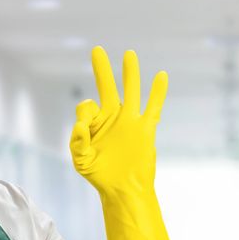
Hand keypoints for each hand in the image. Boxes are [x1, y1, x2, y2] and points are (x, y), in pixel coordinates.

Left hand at [70, 46, 167, 196]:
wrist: (124, 189)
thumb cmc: (100, 176)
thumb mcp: (81, 160)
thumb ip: (77, 142)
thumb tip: (79, 124)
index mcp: (95, 124)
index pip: (87, 107)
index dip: (84, 115)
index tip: (84, 129)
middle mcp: (112, 118)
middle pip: (107, 87)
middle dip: (102, 69)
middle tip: (97, 50)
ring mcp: (130, 121)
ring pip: (131, 91)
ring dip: (129, 73)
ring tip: (128, 54)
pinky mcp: (145, 128)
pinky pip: (154, 107)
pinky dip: (158, 92)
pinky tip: (161, 75)